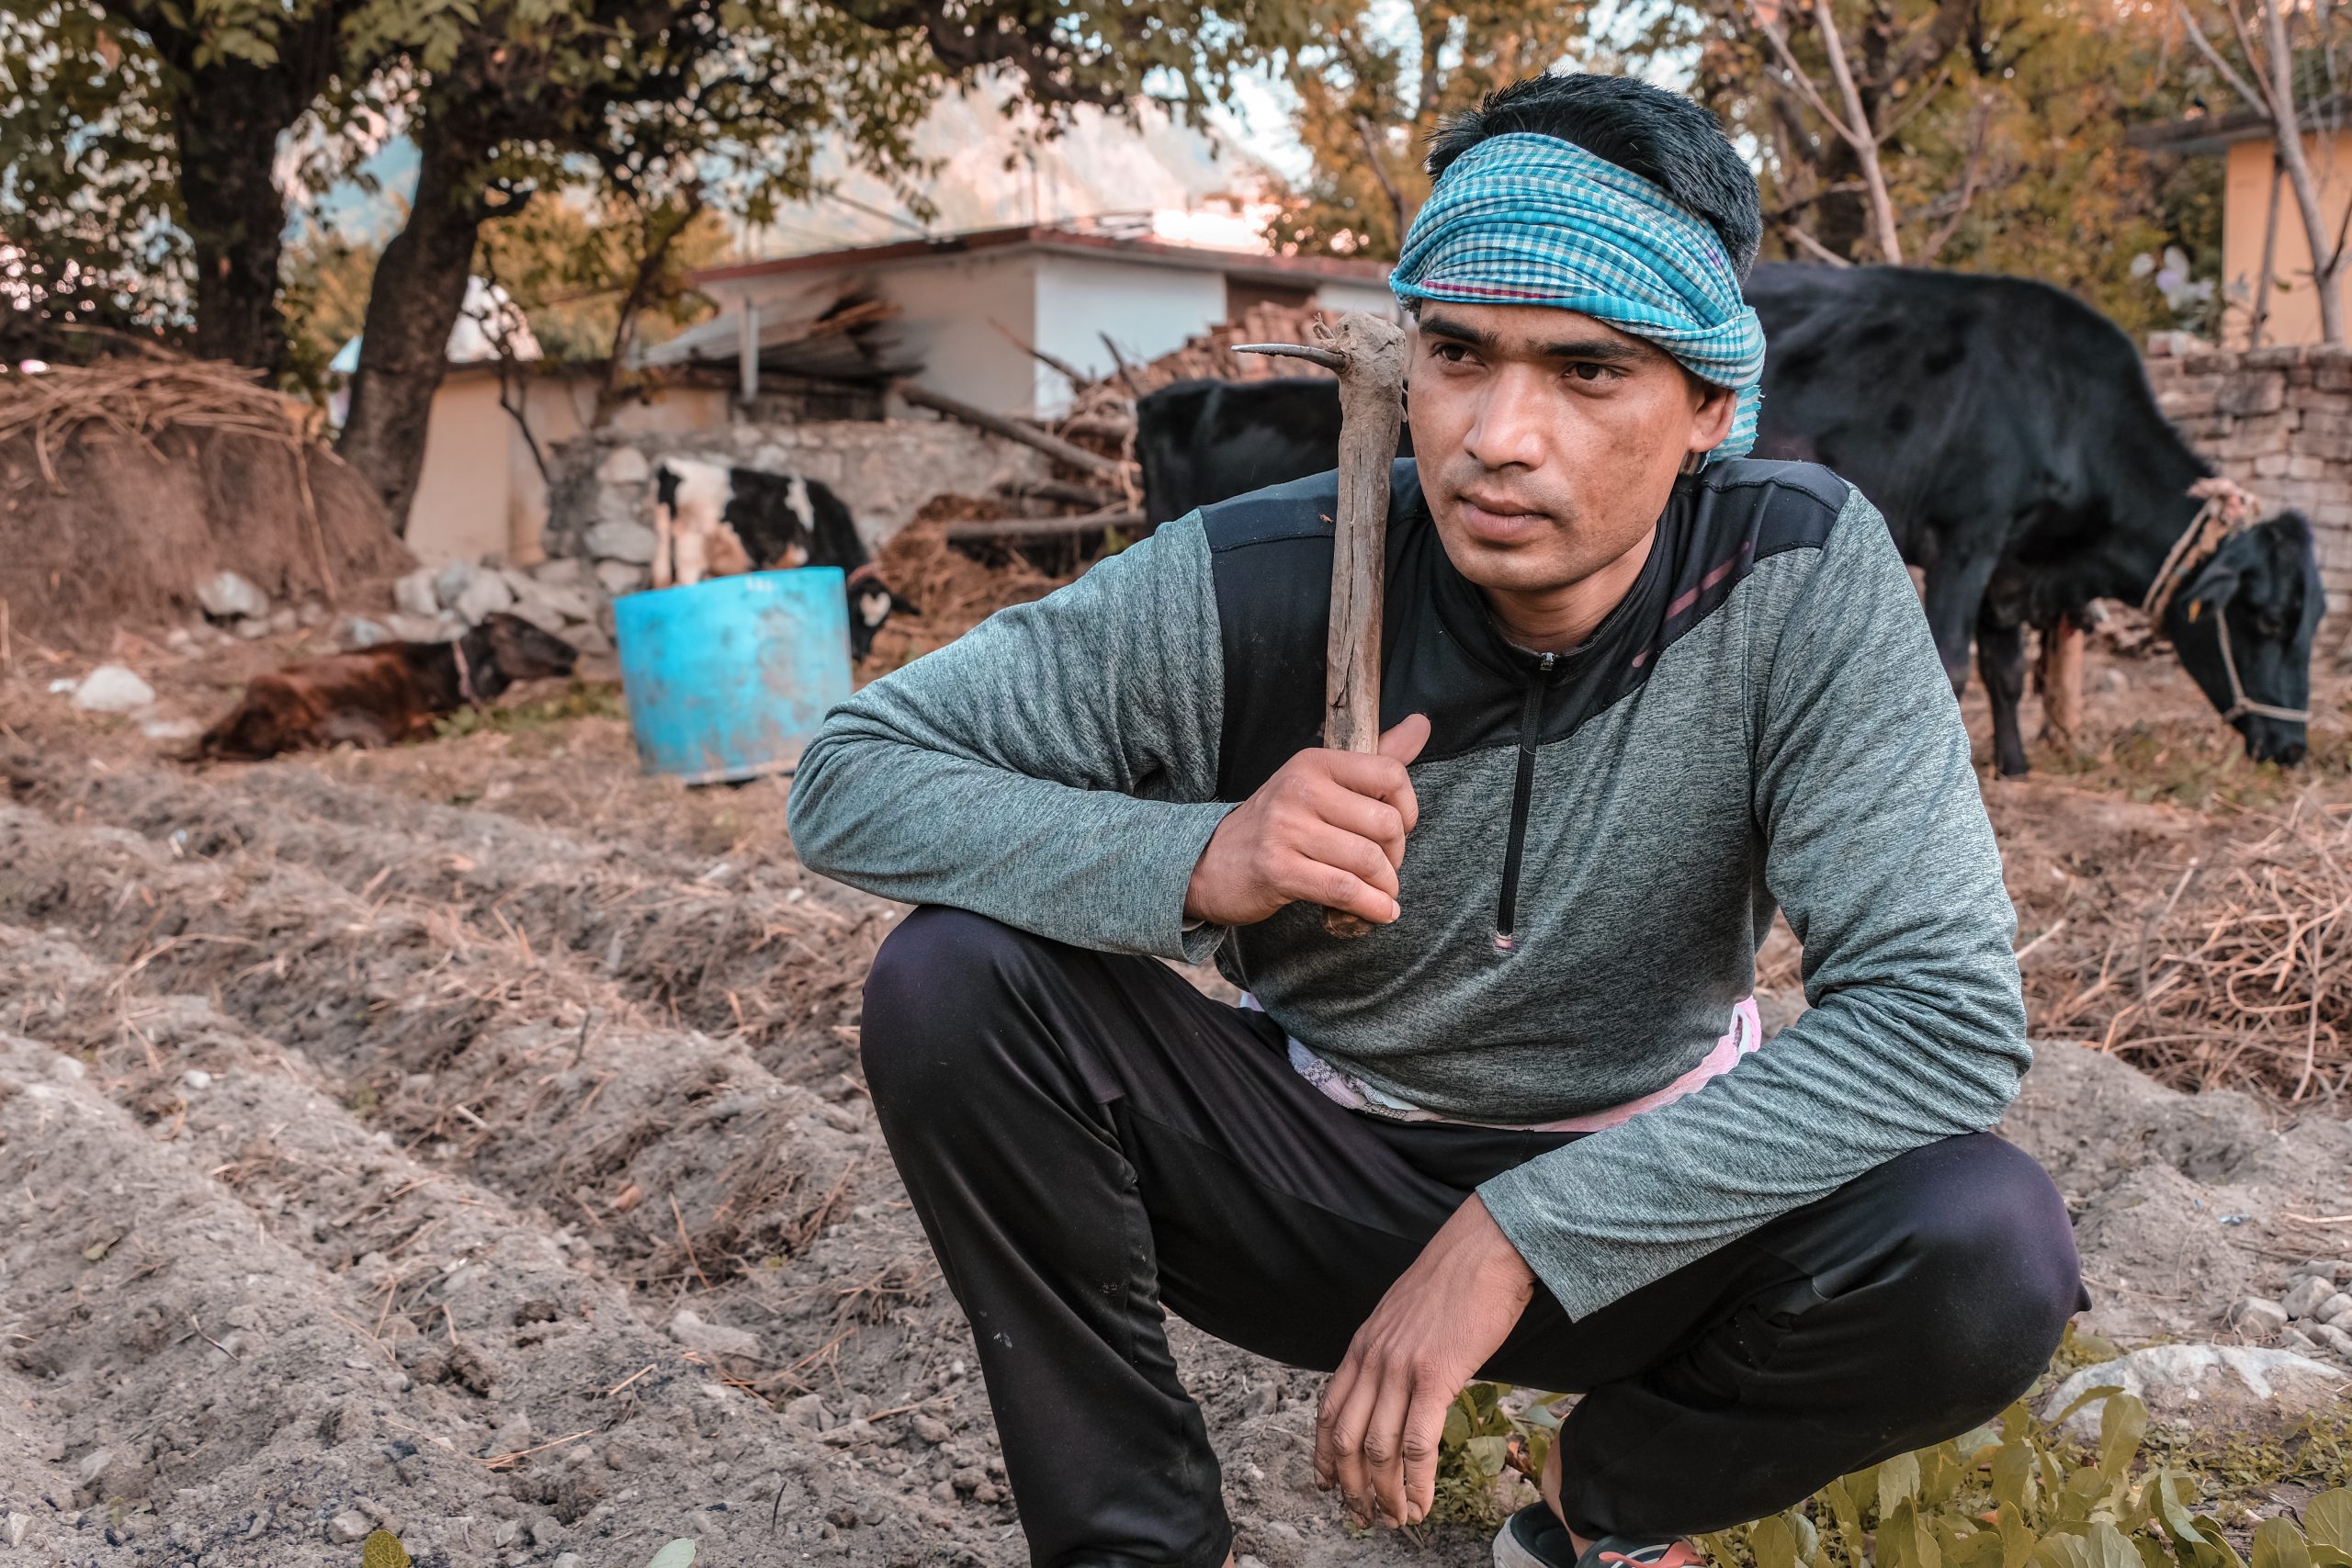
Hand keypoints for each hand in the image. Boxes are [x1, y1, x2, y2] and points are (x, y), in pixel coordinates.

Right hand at [1184, 714, 1429, 928]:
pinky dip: (1372, 907)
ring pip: (1367, 861)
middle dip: (1397, 856)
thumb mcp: (1320, 781)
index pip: (1390, 773)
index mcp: (1314, 762)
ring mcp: (1285, 830)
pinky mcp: (1277, 870)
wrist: (1211, 862)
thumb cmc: (1279, 824)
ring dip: (1386, 887)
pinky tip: (1380, 912)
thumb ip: (1375, 757)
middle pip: (1385, 824)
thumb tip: (1422, 723)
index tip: (1400, 830)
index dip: (1409, 808)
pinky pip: (1344, 890)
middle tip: (1386, 869)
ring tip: (1382, 894)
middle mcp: (1299, 789)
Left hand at [1316, 1195, 1535, 1528]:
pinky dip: (1416, 1480)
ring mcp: (1401, 1368)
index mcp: (1362, 1345)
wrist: (1485, 1248)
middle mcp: (1372, 1359)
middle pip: (1345, 1438)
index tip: (1328, 1484)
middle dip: (1351, 1486)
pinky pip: (1417, 1442)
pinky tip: (1422, 1502)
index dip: (1324, 1455)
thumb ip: (1390, 1349)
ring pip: (1377, 1448)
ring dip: (1385, 1493)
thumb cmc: (1456, 1280)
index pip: (1327, 1409)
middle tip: (1364, 1517)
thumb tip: (1395, 1384)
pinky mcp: (1436, 1376)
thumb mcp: (1403, 1314)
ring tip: (1396, 1519)